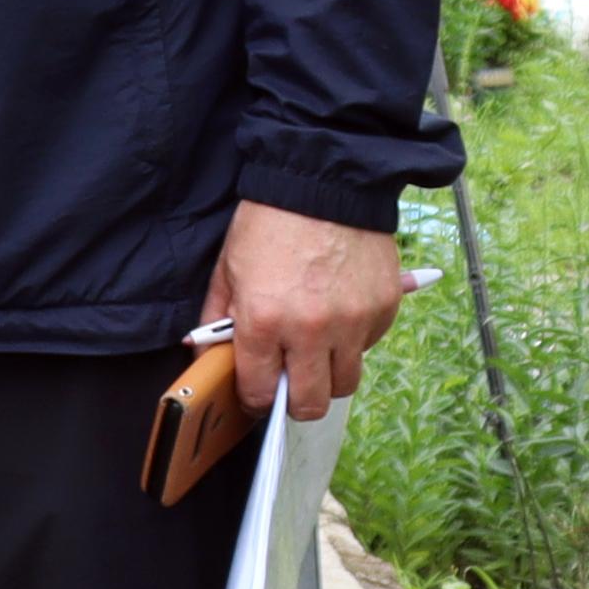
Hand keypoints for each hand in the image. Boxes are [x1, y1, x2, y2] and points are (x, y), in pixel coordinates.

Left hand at [214, 201, 407, 419]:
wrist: (323, 185)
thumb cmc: (269, 225)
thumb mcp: (228, 269)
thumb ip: (217, 318)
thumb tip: (206, 353)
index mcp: (264, 321)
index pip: (259, 390)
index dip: (253, 399)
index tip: (254, 396)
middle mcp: (311, 330)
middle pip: (310, 403)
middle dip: (293, 403)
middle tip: (287, 388)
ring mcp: (352, 323)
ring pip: (346, 383)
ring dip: (328, 378)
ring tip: (313, 355)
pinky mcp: (383, 310)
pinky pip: (368, 348)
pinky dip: (353, 344)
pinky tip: (337, 320)